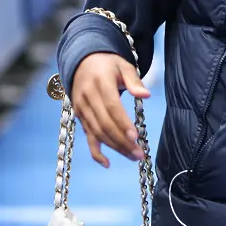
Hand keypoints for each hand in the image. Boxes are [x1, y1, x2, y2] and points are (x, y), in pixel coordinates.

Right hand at [71, 52, 152, 166]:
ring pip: (97, 133)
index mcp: (100, 82)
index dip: (123, 123)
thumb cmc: (109, 64)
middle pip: (105, 124)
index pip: (111, 107)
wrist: (83, 61)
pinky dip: (95, 152)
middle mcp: (87, 97)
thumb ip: (134, 81)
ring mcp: (81, 108)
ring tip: (133, 156)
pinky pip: (87, 137)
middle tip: (139, 153)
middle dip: (122, 141)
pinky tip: (107, 163)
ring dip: (115, 147)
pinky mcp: (80, 117)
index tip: (136, 137)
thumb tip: (146, 95)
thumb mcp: (123, 66)